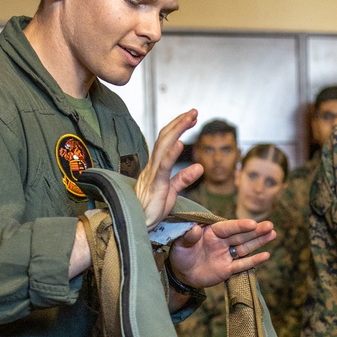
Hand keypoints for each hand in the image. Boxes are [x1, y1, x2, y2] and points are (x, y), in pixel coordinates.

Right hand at [136, 109, 202, 229]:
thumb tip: (200, 166)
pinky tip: (180, 143)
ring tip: (190, 118)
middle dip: (180, 122)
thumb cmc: (151, 209)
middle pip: (166, 138)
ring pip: (164, 146)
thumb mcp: (171, 191)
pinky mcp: (155, 185)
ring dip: (178, 130)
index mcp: (157, 167)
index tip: (191, 118)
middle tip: (194, 111)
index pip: (168, 141)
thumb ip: (184, 178)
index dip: (178, 127)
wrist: (137, 224)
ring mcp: (153, 174)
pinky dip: (171, 154)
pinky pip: (163, 167)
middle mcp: (153, 166)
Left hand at [169, 216, 275, 289]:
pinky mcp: (228, 269)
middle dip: (256, 231)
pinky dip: (254, 261)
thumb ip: (188, 237)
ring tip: (273, 234)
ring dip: (259, 242)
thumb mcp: (179, 244)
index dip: (240, 225)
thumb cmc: (180, 255)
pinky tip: (266, 255)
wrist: (181, 274)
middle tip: (270, 225)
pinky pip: (242, 264)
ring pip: (245, 247)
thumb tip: (195, 229)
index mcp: (211, 232)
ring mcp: (226, 255)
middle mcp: (222, 242)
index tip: (253, 223)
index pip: (228, 227)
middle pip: (241, 236)